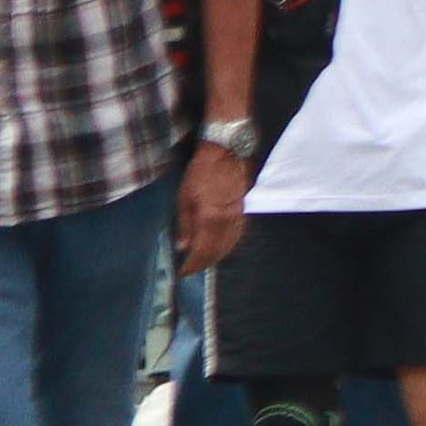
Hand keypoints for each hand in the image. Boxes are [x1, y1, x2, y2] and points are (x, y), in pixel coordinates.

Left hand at [178, 141, 249, 269]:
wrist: (227, 152)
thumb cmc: (201, 171)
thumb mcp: (184, 196)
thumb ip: (184, 224)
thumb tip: (182, 248)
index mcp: (210, 218)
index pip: (202, 251)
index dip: (192, 265)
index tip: (182, 273)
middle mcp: (227, 222)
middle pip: (217, 251)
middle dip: (204, 263)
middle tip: (191, 270)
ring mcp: (238, 217)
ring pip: (229, 245)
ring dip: (217, 257)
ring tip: (205, 262)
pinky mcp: (244, 211)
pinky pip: (237, 235)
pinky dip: (228, 246)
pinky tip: (222, 247)